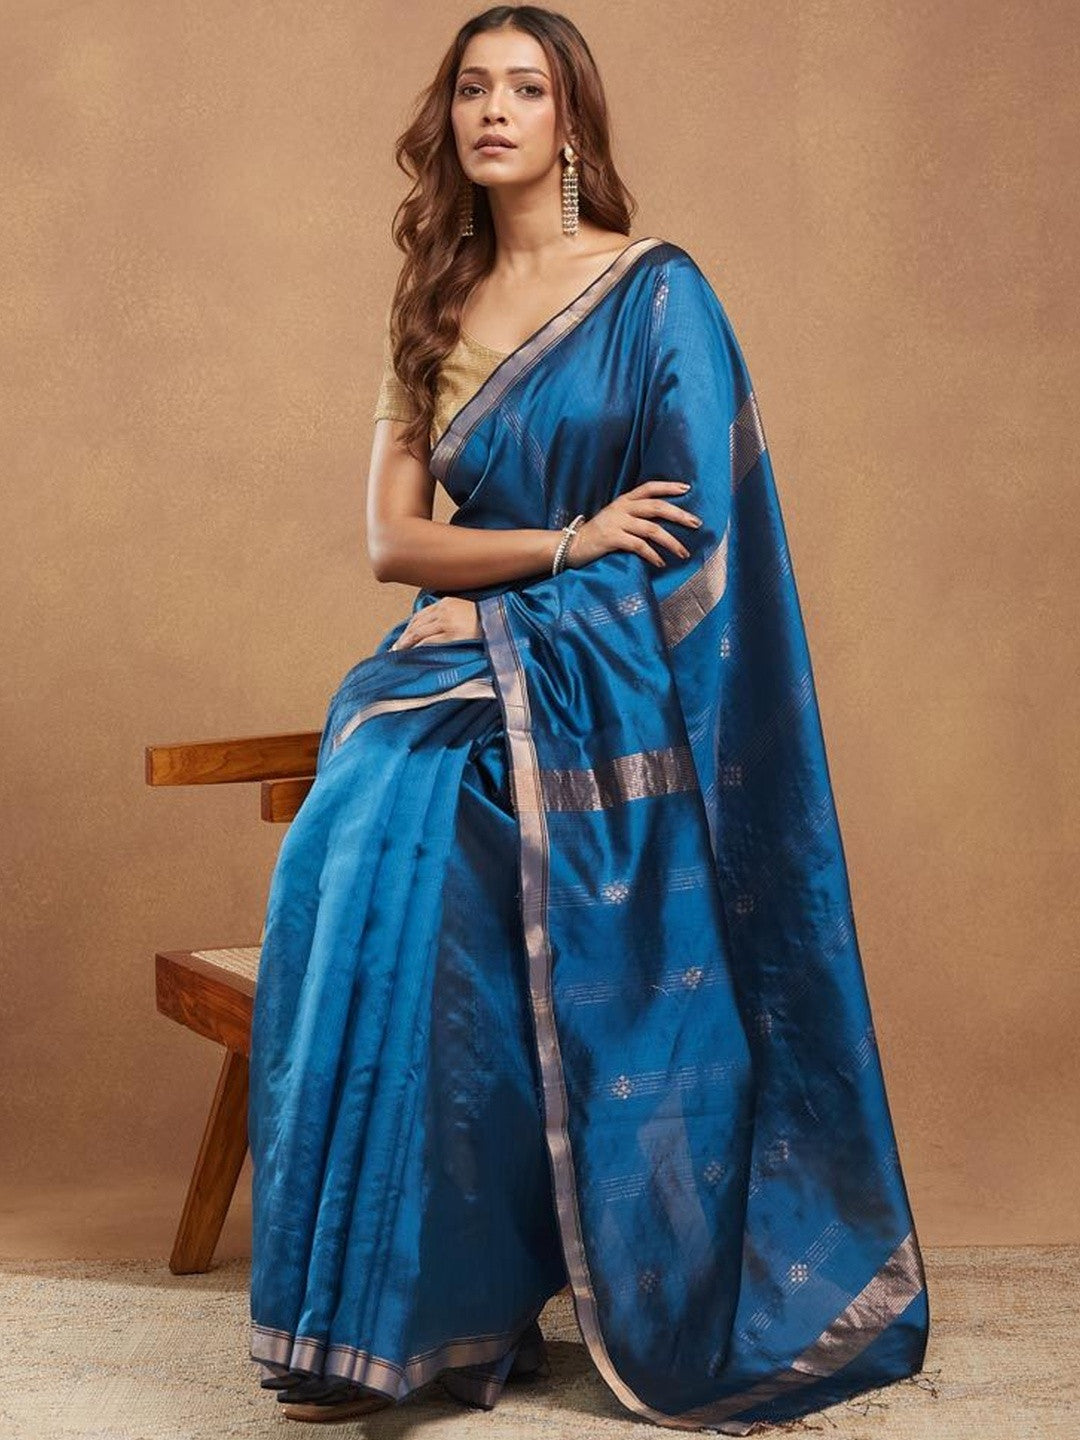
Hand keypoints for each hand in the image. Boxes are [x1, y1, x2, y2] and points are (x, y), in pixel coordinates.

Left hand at [389, 596, 480, 648]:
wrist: (500, 624)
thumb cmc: (486, 621)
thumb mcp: (465, 611)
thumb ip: (449, 615)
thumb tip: (434, 628)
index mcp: (446, 603)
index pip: (420, 615)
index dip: (409, 627)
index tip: (402, 637)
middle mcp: (443, 610)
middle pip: (416, 624)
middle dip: (404, 636)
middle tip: (395, 648)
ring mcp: (446, 622)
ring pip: (418, 633)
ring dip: (406, 643)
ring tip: (399, 652)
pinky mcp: (451, 635)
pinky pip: (427, 642)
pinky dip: (416, 648)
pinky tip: (412, 654)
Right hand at [564, 479, 701, 569]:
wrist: (569, 546)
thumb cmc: (596, 535)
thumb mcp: (614, 518)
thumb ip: (633, 515)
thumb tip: (661, 521)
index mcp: (623, 501)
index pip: (649, 487)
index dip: (668, 486)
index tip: (687, 488)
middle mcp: (621, 508)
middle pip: (656, 507)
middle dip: (679, 515)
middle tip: (697, 524)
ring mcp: (616, 522)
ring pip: (651, 529)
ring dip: (671, 542)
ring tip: (684, 553)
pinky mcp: (611, 538)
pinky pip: (639, 546)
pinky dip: (653, 555)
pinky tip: (661, 562)